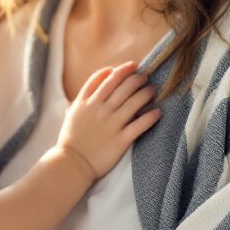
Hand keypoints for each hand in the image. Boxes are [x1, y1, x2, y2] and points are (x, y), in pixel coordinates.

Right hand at [55, 61, 160, 177]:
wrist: (72, 164)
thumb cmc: (71, 138)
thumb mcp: (73, 112)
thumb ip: (85, 96)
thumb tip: (100, 81)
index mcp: (86, 102)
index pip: (104, 78)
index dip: (120, 70)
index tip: (131, 66)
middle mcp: (98, 110)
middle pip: (121, 87)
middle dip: (135, 78)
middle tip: (145, 75)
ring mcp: (110, 125)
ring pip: (132, 102)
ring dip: (145, 93)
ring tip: (152, 90)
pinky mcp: (120, 140)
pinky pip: (139, 125)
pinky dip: (150, 117)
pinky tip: (158, 112)